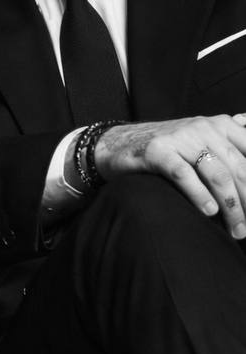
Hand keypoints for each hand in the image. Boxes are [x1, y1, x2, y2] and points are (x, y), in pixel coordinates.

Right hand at [95, 115, 245, 238]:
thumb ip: (231, 146)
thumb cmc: (168, 148)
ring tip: (236, 228)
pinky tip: (209, 211)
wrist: (119, 143)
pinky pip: (184, 174)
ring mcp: (181, 138)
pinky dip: (199, 194)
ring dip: (231, 205)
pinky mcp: (158, 151)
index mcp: (221, 125)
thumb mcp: (203, 140)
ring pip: (217, 174)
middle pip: (238, 168)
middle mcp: (204, 128)